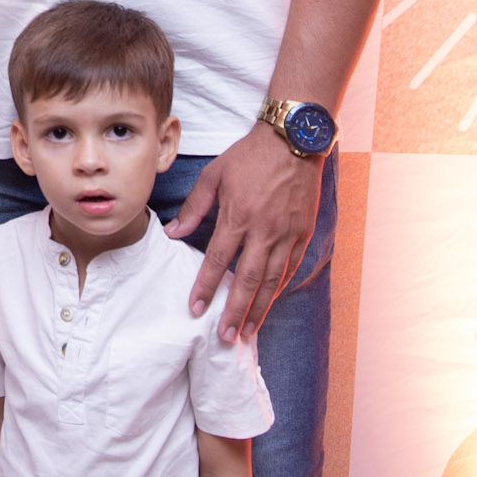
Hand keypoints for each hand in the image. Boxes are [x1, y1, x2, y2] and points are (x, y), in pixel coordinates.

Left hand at [166, 124, 323, 342]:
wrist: (294, 140)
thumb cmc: (250, 156)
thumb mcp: (215, 175)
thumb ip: (194, 207)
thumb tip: (173, 233)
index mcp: (238, 216)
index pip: (218, 260)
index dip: (206, 286)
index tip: (196, 307)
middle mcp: (264, 230)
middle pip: (248, 280)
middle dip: (235, 311)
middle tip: (225, 336)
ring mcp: (287, 234)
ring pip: (272, 280)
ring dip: (259, 309)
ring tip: (247, 331)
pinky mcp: (303, 233)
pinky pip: (291, 267)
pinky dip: (280, 288)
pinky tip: (270, 303)